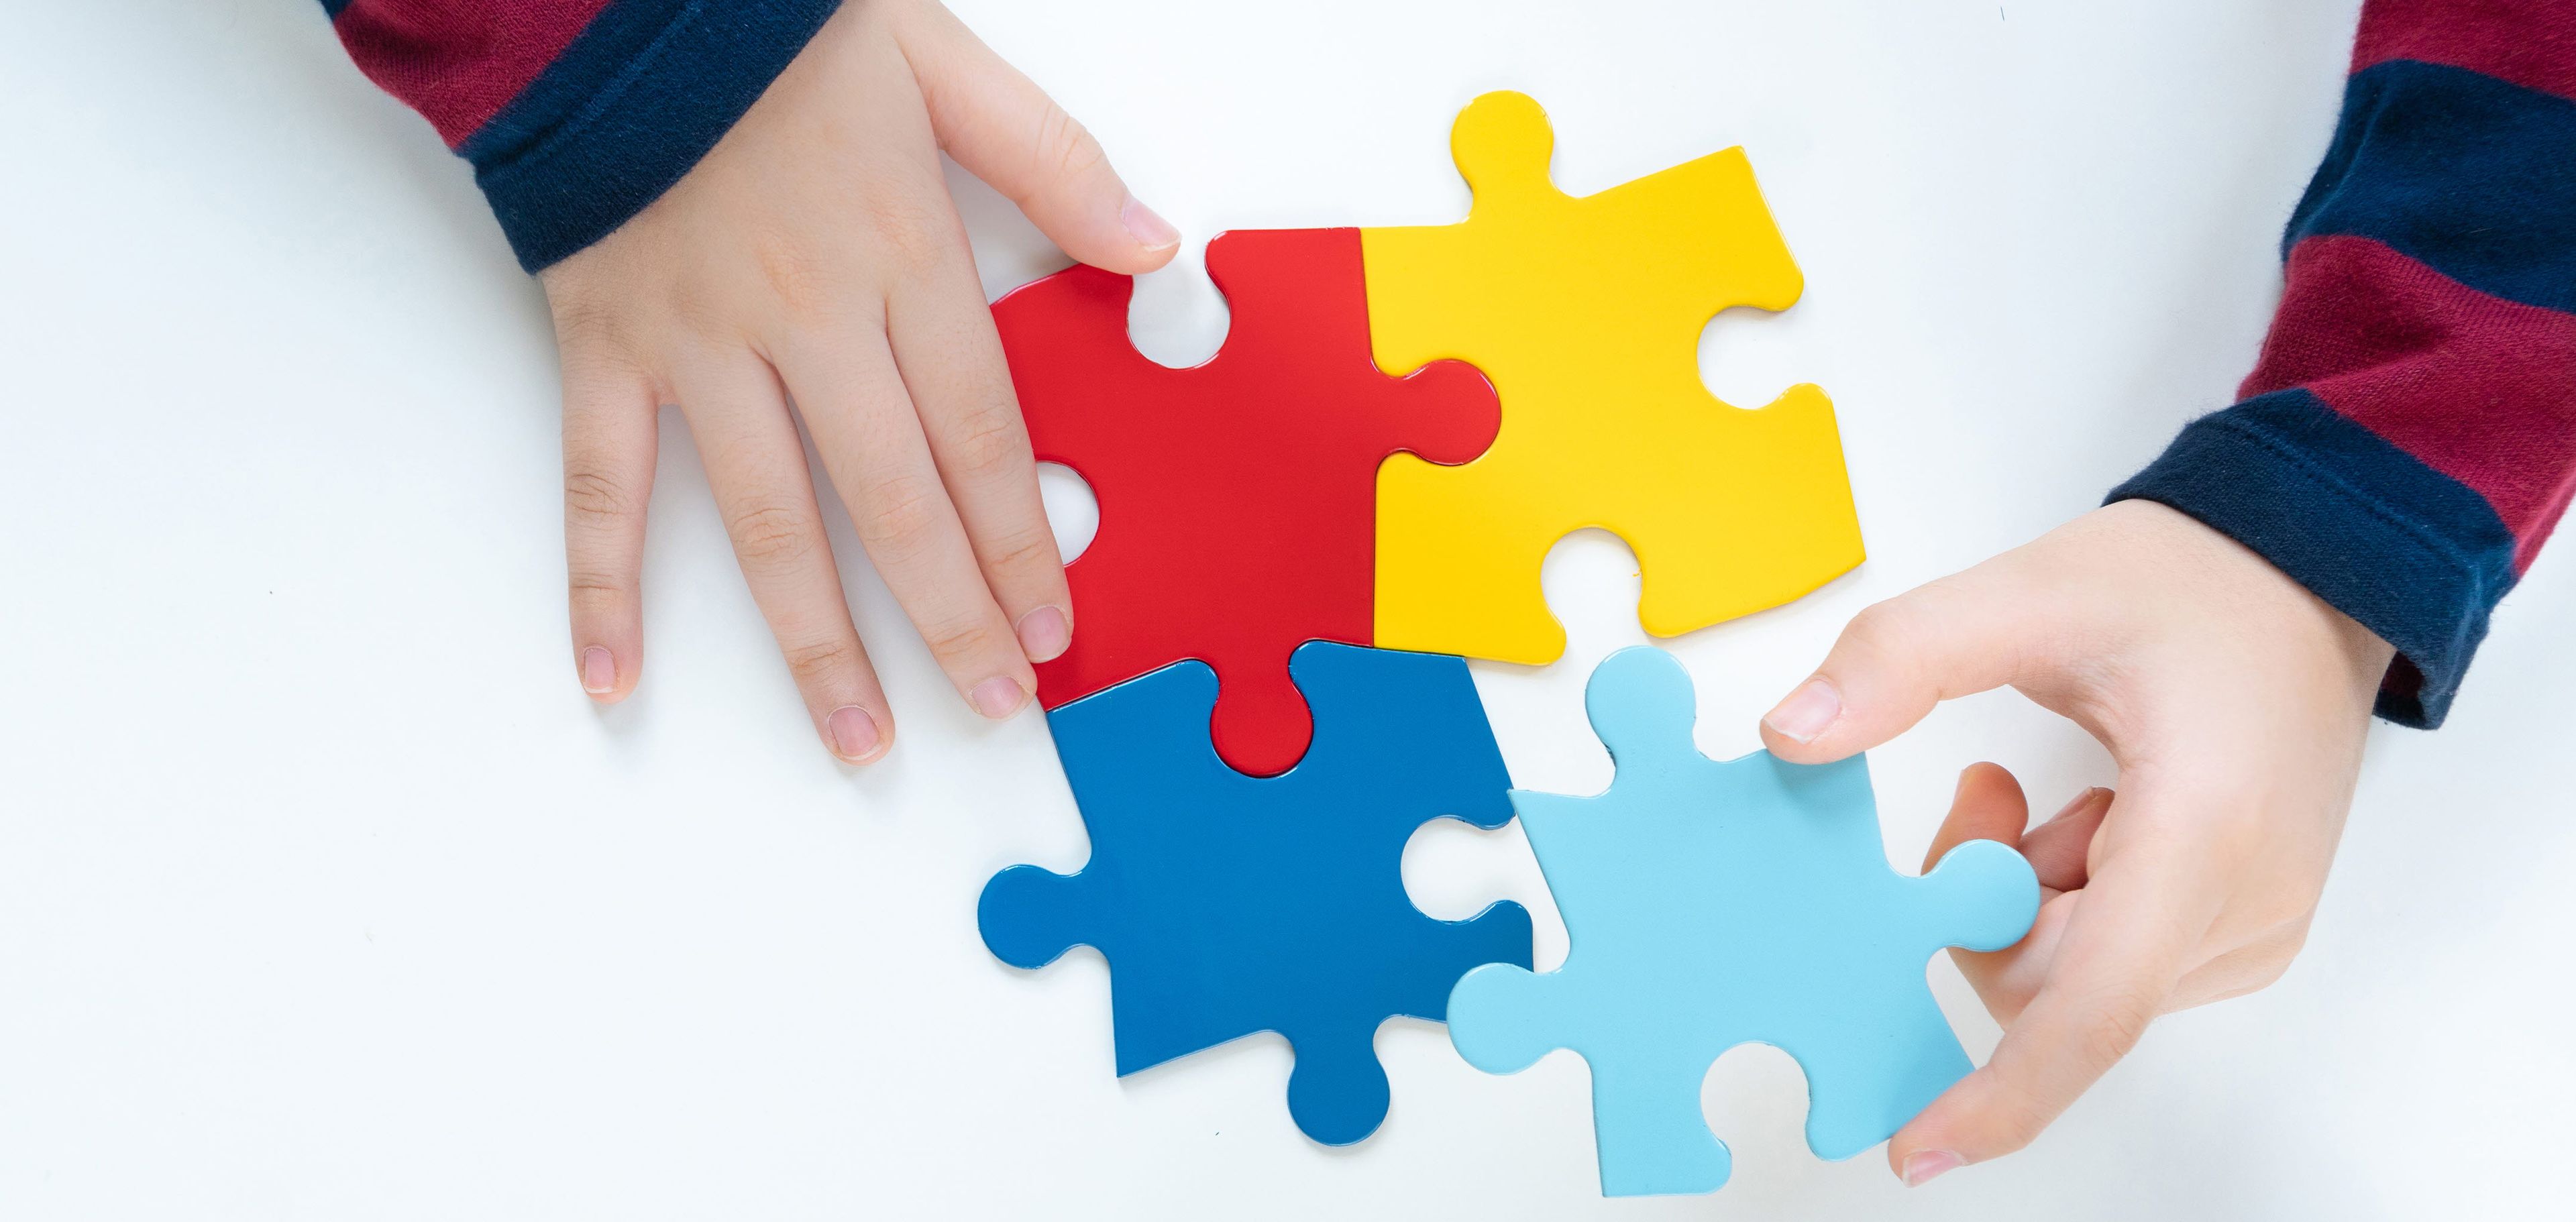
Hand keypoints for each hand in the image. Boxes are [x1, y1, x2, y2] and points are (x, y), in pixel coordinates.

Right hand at [540, 0, 1178, 760]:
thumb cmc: (770, 23)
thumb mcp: (940, 59)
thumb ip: (1052, 160)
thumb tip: (1153, 247)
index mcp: (898, 253)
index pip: (980, 433)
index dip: (1021, 537)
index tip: (1055, 621)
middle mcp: (805, 317)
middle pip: (895, 500)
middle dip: (952, 615)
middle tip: (994, 704)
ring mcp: (698, 343)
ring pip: (769, 520)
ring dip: (816, 642)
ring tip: (859, 737)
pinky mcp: (605, 348)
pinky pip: (602, 483)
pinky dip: (598, 583)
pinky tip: (612, 676)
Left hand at [1756, 500, 2393, 1184]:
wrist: (2307, 581)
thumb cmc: (2193, 587)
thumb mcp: (2030, 591)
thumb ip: (1901, 657)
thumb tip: (1792, 735)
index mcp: (2206, 832)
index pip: (2097, 1009)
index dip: (2002, 1091)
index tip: (1919, 1148)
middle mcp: (2244, 907)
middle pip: (2051, 985)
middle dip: (1981, 902)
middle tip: (1987, 791)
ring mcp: (2250, 929)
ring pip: (2070, 976)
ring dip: (2024, 891)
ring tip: (2058, 788)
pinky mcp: (2238, 931)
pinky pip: (2107, 958)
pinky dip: (2067, 896)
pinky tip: (2092, 812)